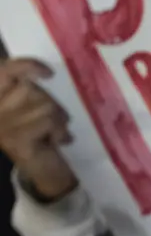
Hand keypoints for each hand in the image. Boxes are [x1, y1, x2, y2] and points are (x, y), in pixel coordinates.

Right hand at [0, 59, 77, 201]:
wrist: (44, 171)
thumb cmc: (40, 135)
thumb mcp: (33, 107)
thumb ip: (30, 89)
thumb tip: (46, 71)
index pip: (4, 71)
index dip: (25, 65)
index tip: (49, 74)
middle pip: (31, 89)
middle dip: (51, 103)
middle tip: (55, 121)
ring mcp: (3, 127)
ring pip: (44, 105)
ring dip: (59, 119)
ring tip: (56, 132)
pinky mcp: (16, 140)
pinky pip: (49, 122)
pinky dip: (60, 131)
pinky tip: (57, 140)